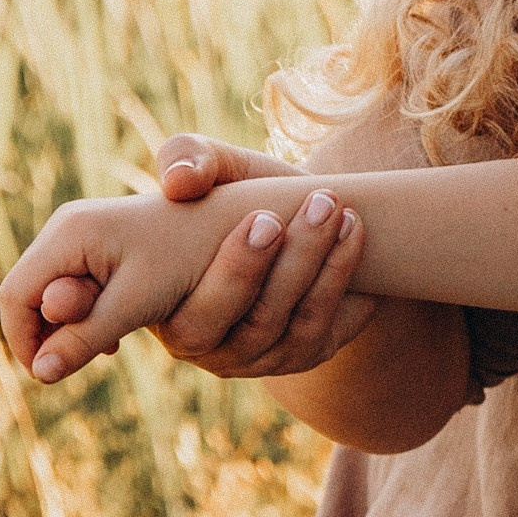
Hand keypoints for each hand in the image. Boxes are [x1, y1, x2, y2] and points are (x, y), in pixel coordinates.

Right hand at [2, 187, 250, 381]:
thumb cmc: (194, 258)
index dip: (25, 341)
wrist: (241, 224)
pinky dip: (91, 316)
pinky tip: (118, 337)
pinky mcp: (106, 249)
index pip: (16, 295)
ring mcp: (86, 236)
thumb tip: (40, 374)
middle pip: (31, 293)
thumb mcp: (137, 302)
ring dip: (72, 327)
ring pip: (56, 292)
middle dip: (49, 333)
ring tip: (106, 350)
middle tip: (83, 363)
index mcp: (68, 233)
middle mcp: (69, 228)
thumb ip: (86, 336)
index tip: (48, 377)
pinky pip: (80, 288)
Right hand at [148, 134, 376, 379]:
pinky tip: (355, 234)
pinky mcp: (299, 354)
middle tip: (319, 205)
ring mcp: (253, 357)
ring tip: (341, 211)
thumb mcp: (213, 168)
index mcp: (162, 306)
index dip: (234, 272)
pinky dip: (342, 281)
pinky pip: (322, 331)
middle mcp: (202, 344)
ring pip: (292, 328)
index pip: (189, 316)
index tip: (266, 218)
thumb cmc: (236, 192)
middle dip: (289, 265)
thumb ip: (187, 159)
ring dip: (323, 267)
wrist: (291, 212)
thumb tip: (180, 182)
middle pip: (250, 324)